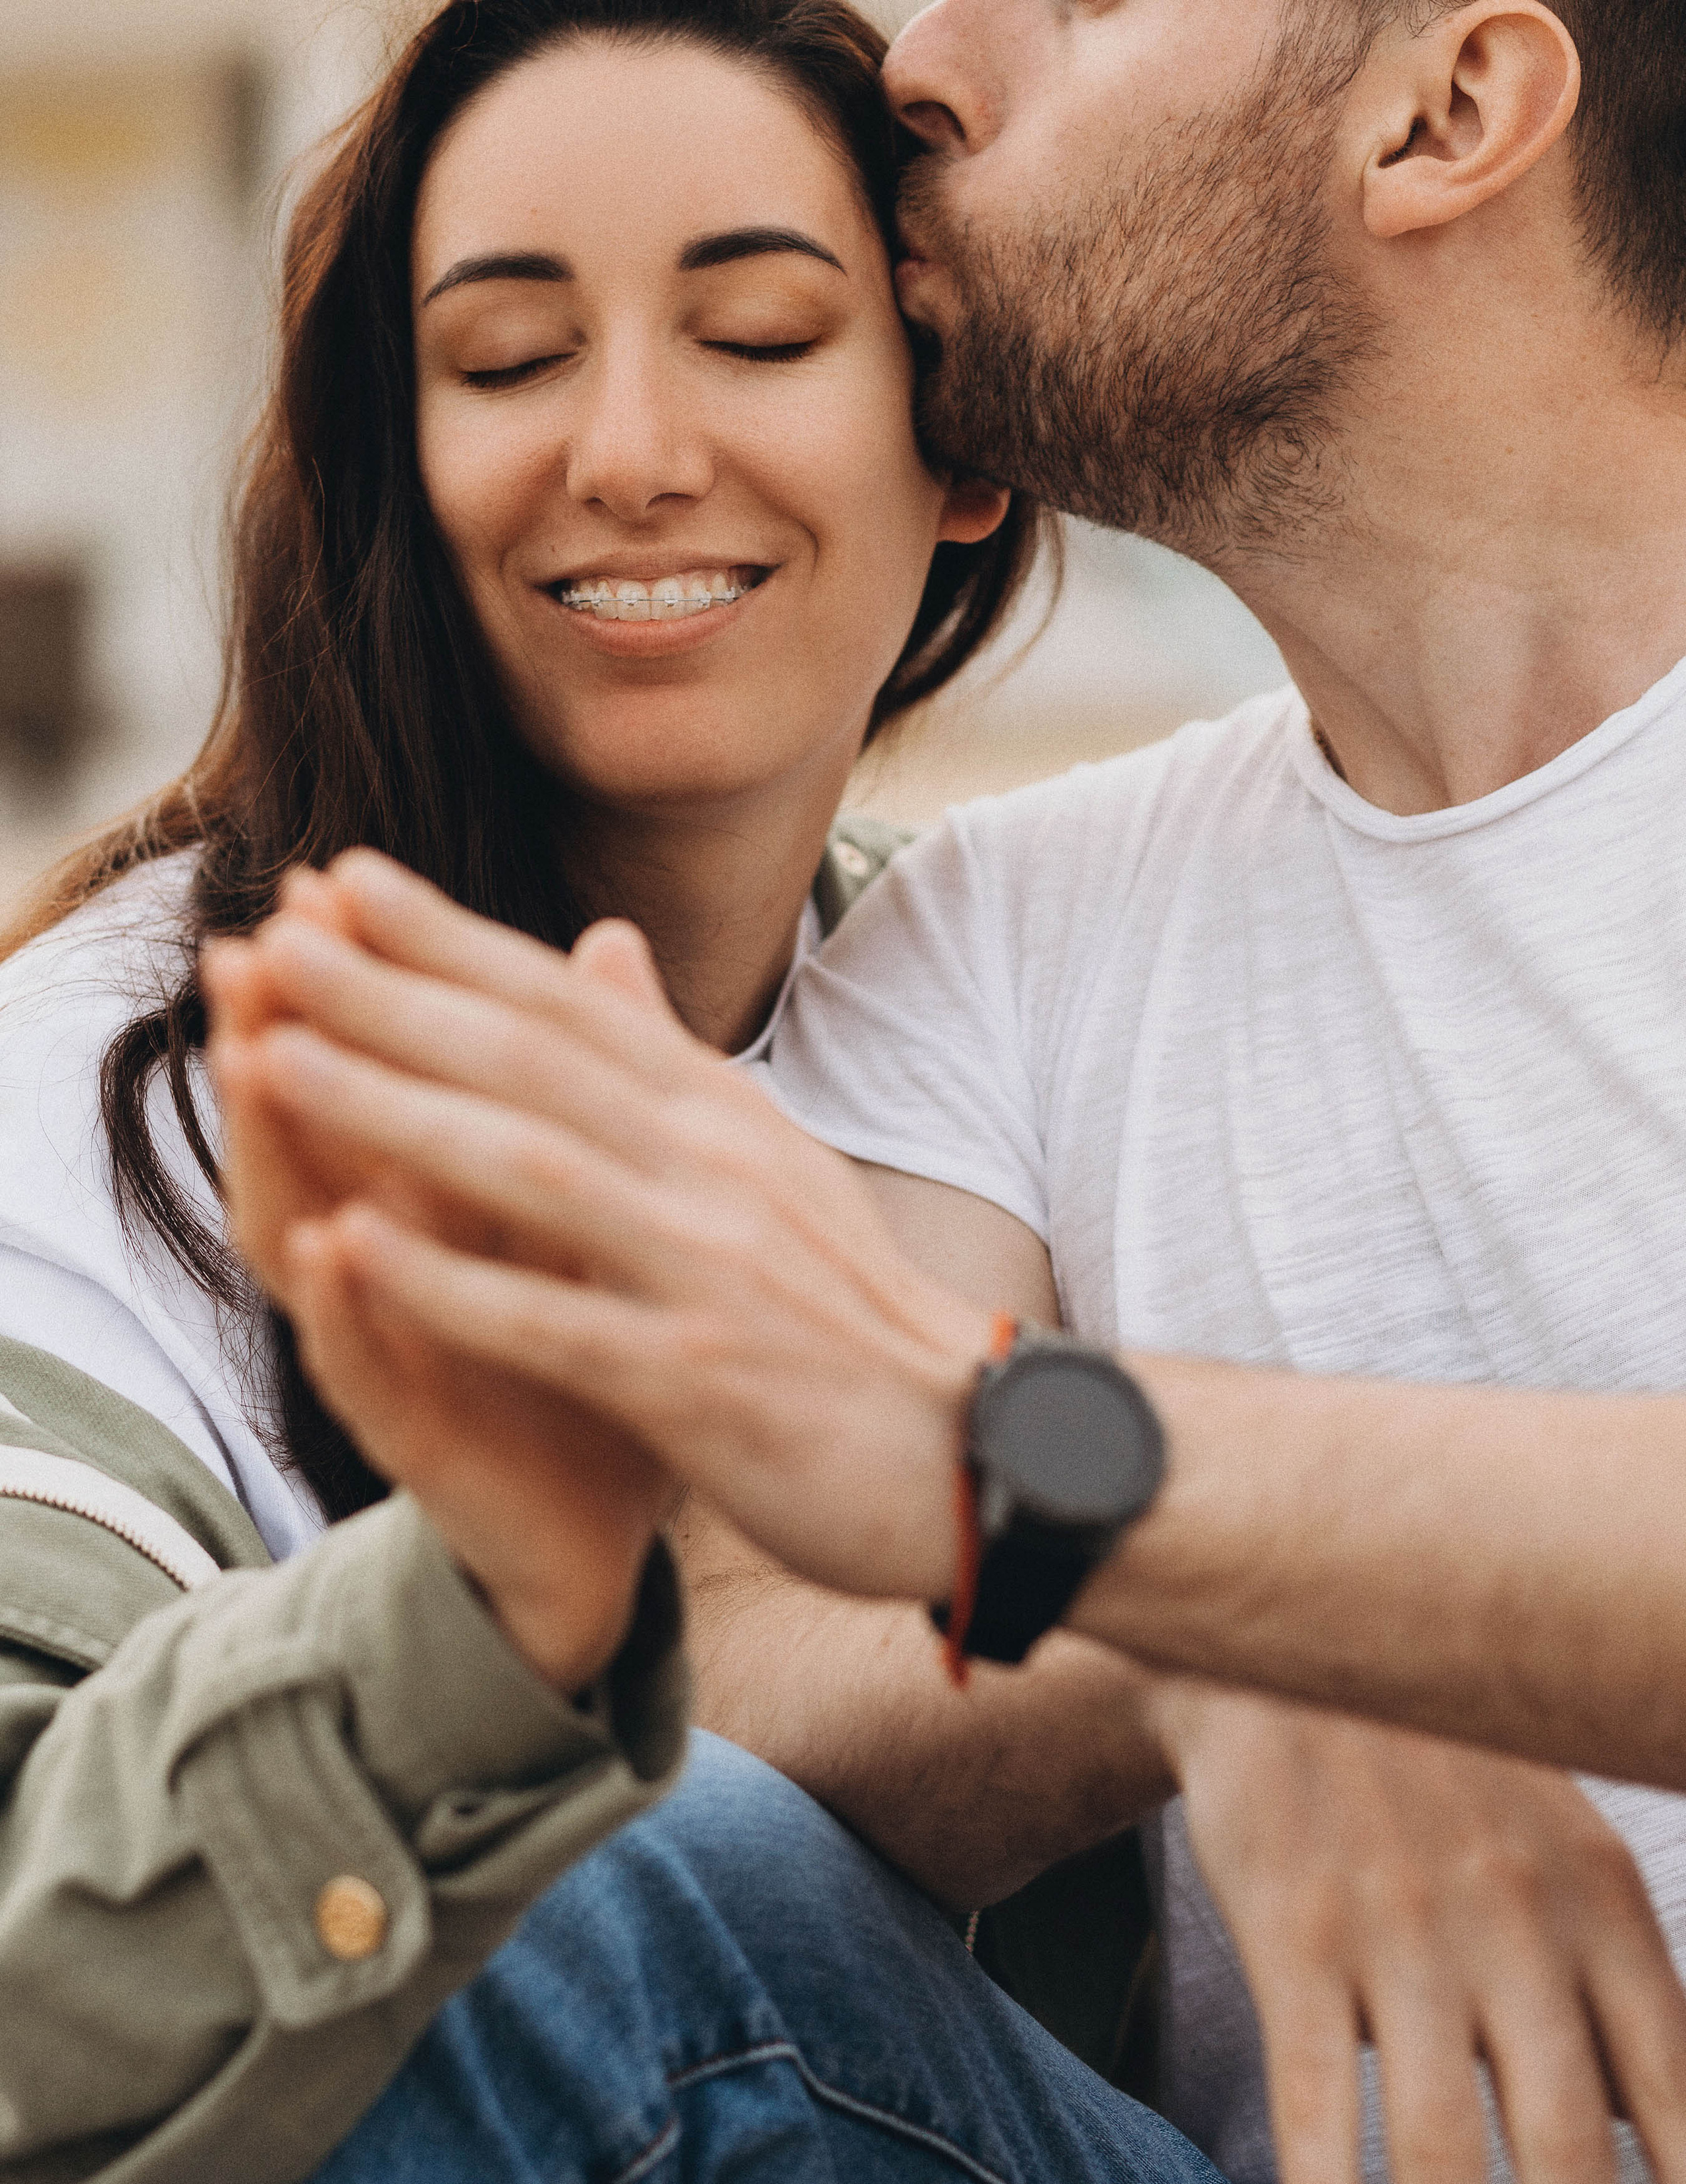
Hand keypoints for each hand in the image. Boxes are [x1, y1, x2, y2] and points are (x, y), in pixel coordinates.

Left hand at [215, 850, 984, 1607]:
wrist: (974, 1448)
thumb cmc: (851, 1314)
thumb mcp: (770, 1164)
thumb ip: (672, 1063)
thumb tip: (605, 947)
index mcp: (722, 1115)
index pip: (568, 1006)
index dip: (450, 940)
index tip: (341, 878)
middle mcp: (714, 1168)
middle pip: (532, 1061)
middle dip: (391, 994)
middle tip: (272, 933)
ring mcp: (709, 1268)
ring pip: (530, 1167)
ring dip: (394, 1108)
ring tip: (271, 1056)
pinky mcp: (701, 1377)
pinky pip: (554, 1321)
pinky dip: (447, 1281)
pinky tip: (349, 1247)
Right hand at [1153, 1681, 1685, 2183]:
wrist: (1284, 1661)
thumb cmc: (1442, 1781)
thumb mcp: (1562, 1855)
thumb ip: (1617, 1996)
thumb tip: (1659, 2134)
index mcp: (1602, 1909)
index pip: (1681, 2106)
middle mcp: (1513, 1925)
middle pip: (1572, 2158)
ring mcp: (1399, 1933)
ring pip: (1445, 2157)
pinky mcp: (1294, 1938)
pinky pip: (1318, 2109)